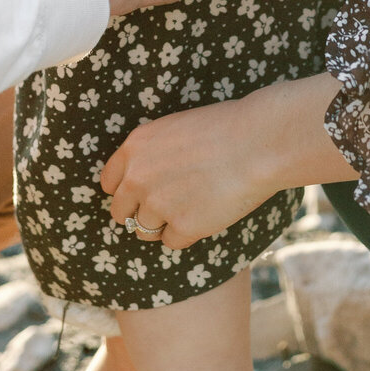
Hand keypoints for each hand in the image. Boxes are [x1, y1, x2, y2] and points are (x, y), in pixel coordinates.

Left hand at [100, 74, 353, 248]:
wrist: (260, 141)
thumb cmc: (226, 129)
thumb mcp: (175, 129)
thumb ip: (152, 155)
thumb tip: (142, 181)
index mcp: (134, 148)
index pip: (109, 183)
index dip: (127, 191)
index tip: (142, 193)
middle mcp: (137, 178)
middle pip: (121, 212)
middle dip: (140, 213)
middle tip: (167, 208)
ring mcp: (158, 205)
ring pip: (145, 231)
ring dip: (165, 225)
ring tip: (194, 208)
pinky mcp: (182, 227)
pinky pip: (173, 242)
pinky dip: (188, 233)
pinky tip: (208, 214)